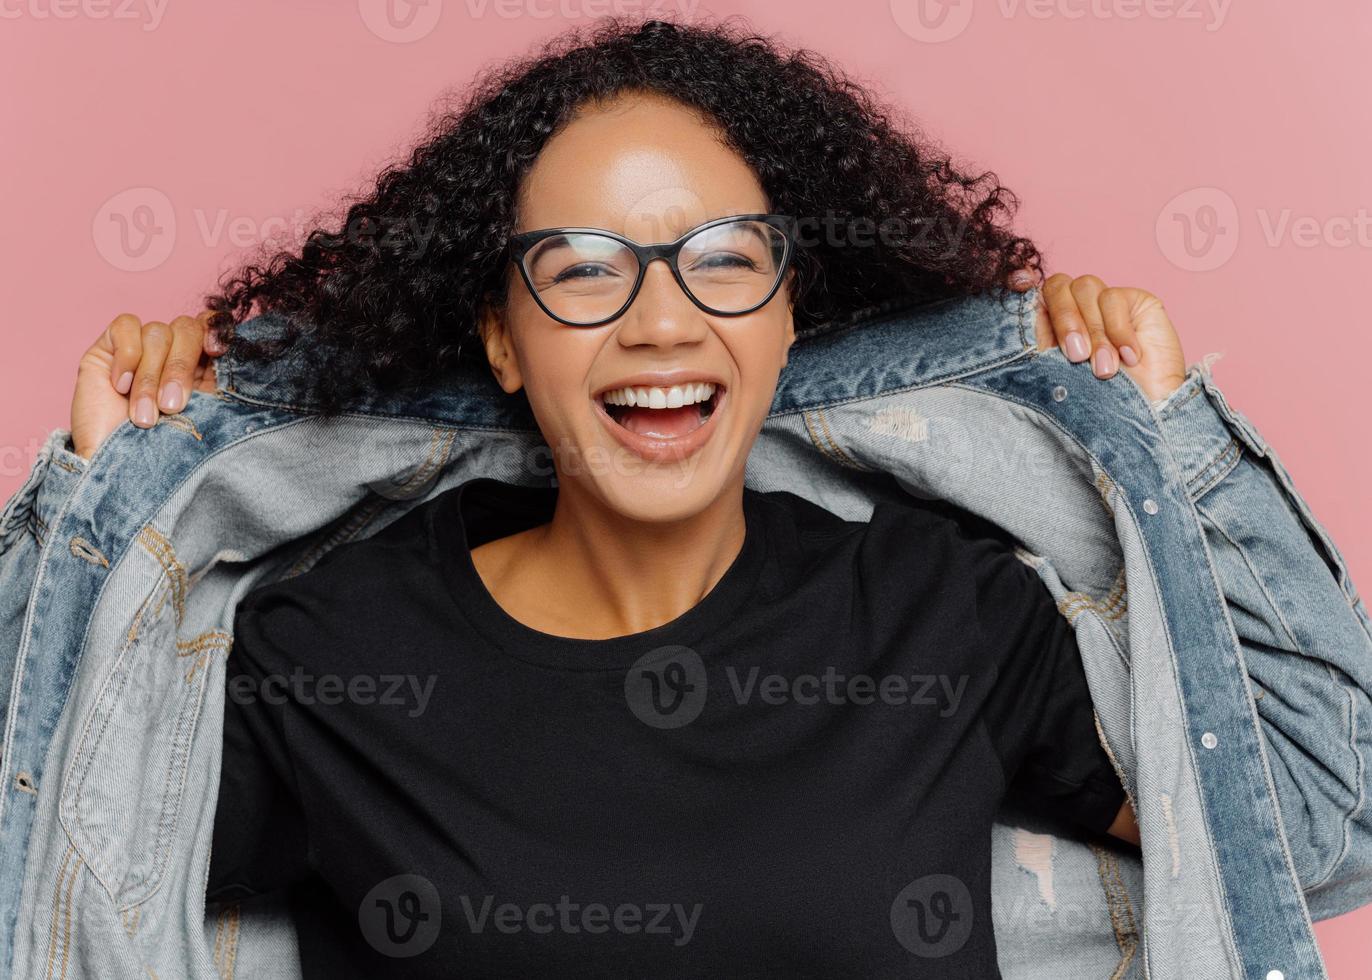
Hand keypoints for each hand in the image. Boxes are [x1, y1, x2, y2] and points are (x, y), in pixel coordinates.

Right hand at [70, 313, 225, 459]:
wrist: (120, 471)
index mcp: (203, 365)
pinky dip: (127, 356)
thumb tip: (244, 359)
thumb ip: (221, 384)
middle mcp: (173, 352)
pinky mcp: (108, 347)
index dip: (217, 331)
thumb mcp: (204, 417)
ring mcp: (141, 348)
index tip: (217, 352)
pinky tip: (121, 386)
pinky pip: (125, 326)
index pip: (214, 325)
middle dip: (180, 368)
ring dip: (151, 377)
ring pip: (158, 332)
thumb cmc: (165, 451)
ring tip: (144, 415)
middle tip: (173, 406)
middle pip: (187, 328)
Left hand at [1009, 272, 1187, 402]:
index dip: (1025, 287)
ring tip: (1104, 370)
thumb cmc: (1097, 400)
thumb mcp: (1056, 372)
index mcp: (1051, 322)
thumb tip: (1016, 295)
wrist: (1143, 416)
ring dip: (1094, 332)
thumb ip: (1037, 338)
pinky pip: (1114, 298)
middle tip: (1076, 357)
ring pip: (1086, 288)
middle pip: (1058, 285)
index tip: (1020, 287)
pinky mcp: (1137, 301)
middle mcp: (1078, 307)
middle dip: (1065, 321)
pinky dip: (1119, 332)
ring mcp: (1106, 302)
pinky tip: (1130, 357)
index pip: (1034, 291)